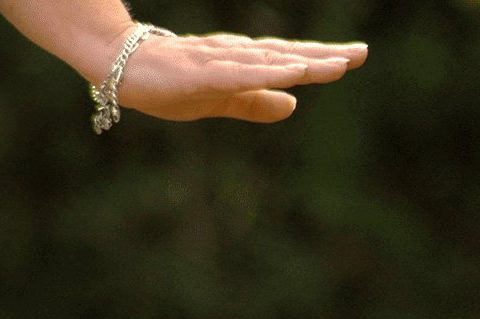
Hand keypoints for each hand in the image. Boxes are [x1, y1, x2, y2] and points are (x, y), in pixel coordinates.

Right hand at [109, 30, 366, 122]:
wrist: (117, 66)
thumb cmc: (167, 82)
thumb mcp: (219, 100)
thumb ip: (255, 103)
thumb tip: (293, 106)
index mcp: (243, 64)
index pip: (289, 59)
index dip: (323, 58)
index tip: (356, 56)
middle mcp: (236, 56)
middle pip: (287, 54)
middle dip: (325, 55)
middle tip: (362, 52)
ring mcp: (219, 62)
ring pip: (269, 61)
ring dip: (303, 61)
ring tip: (337, 64)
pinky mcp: (201, 73)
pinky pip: (240, 73)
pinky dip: (267, 73)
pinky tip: (291, 73)